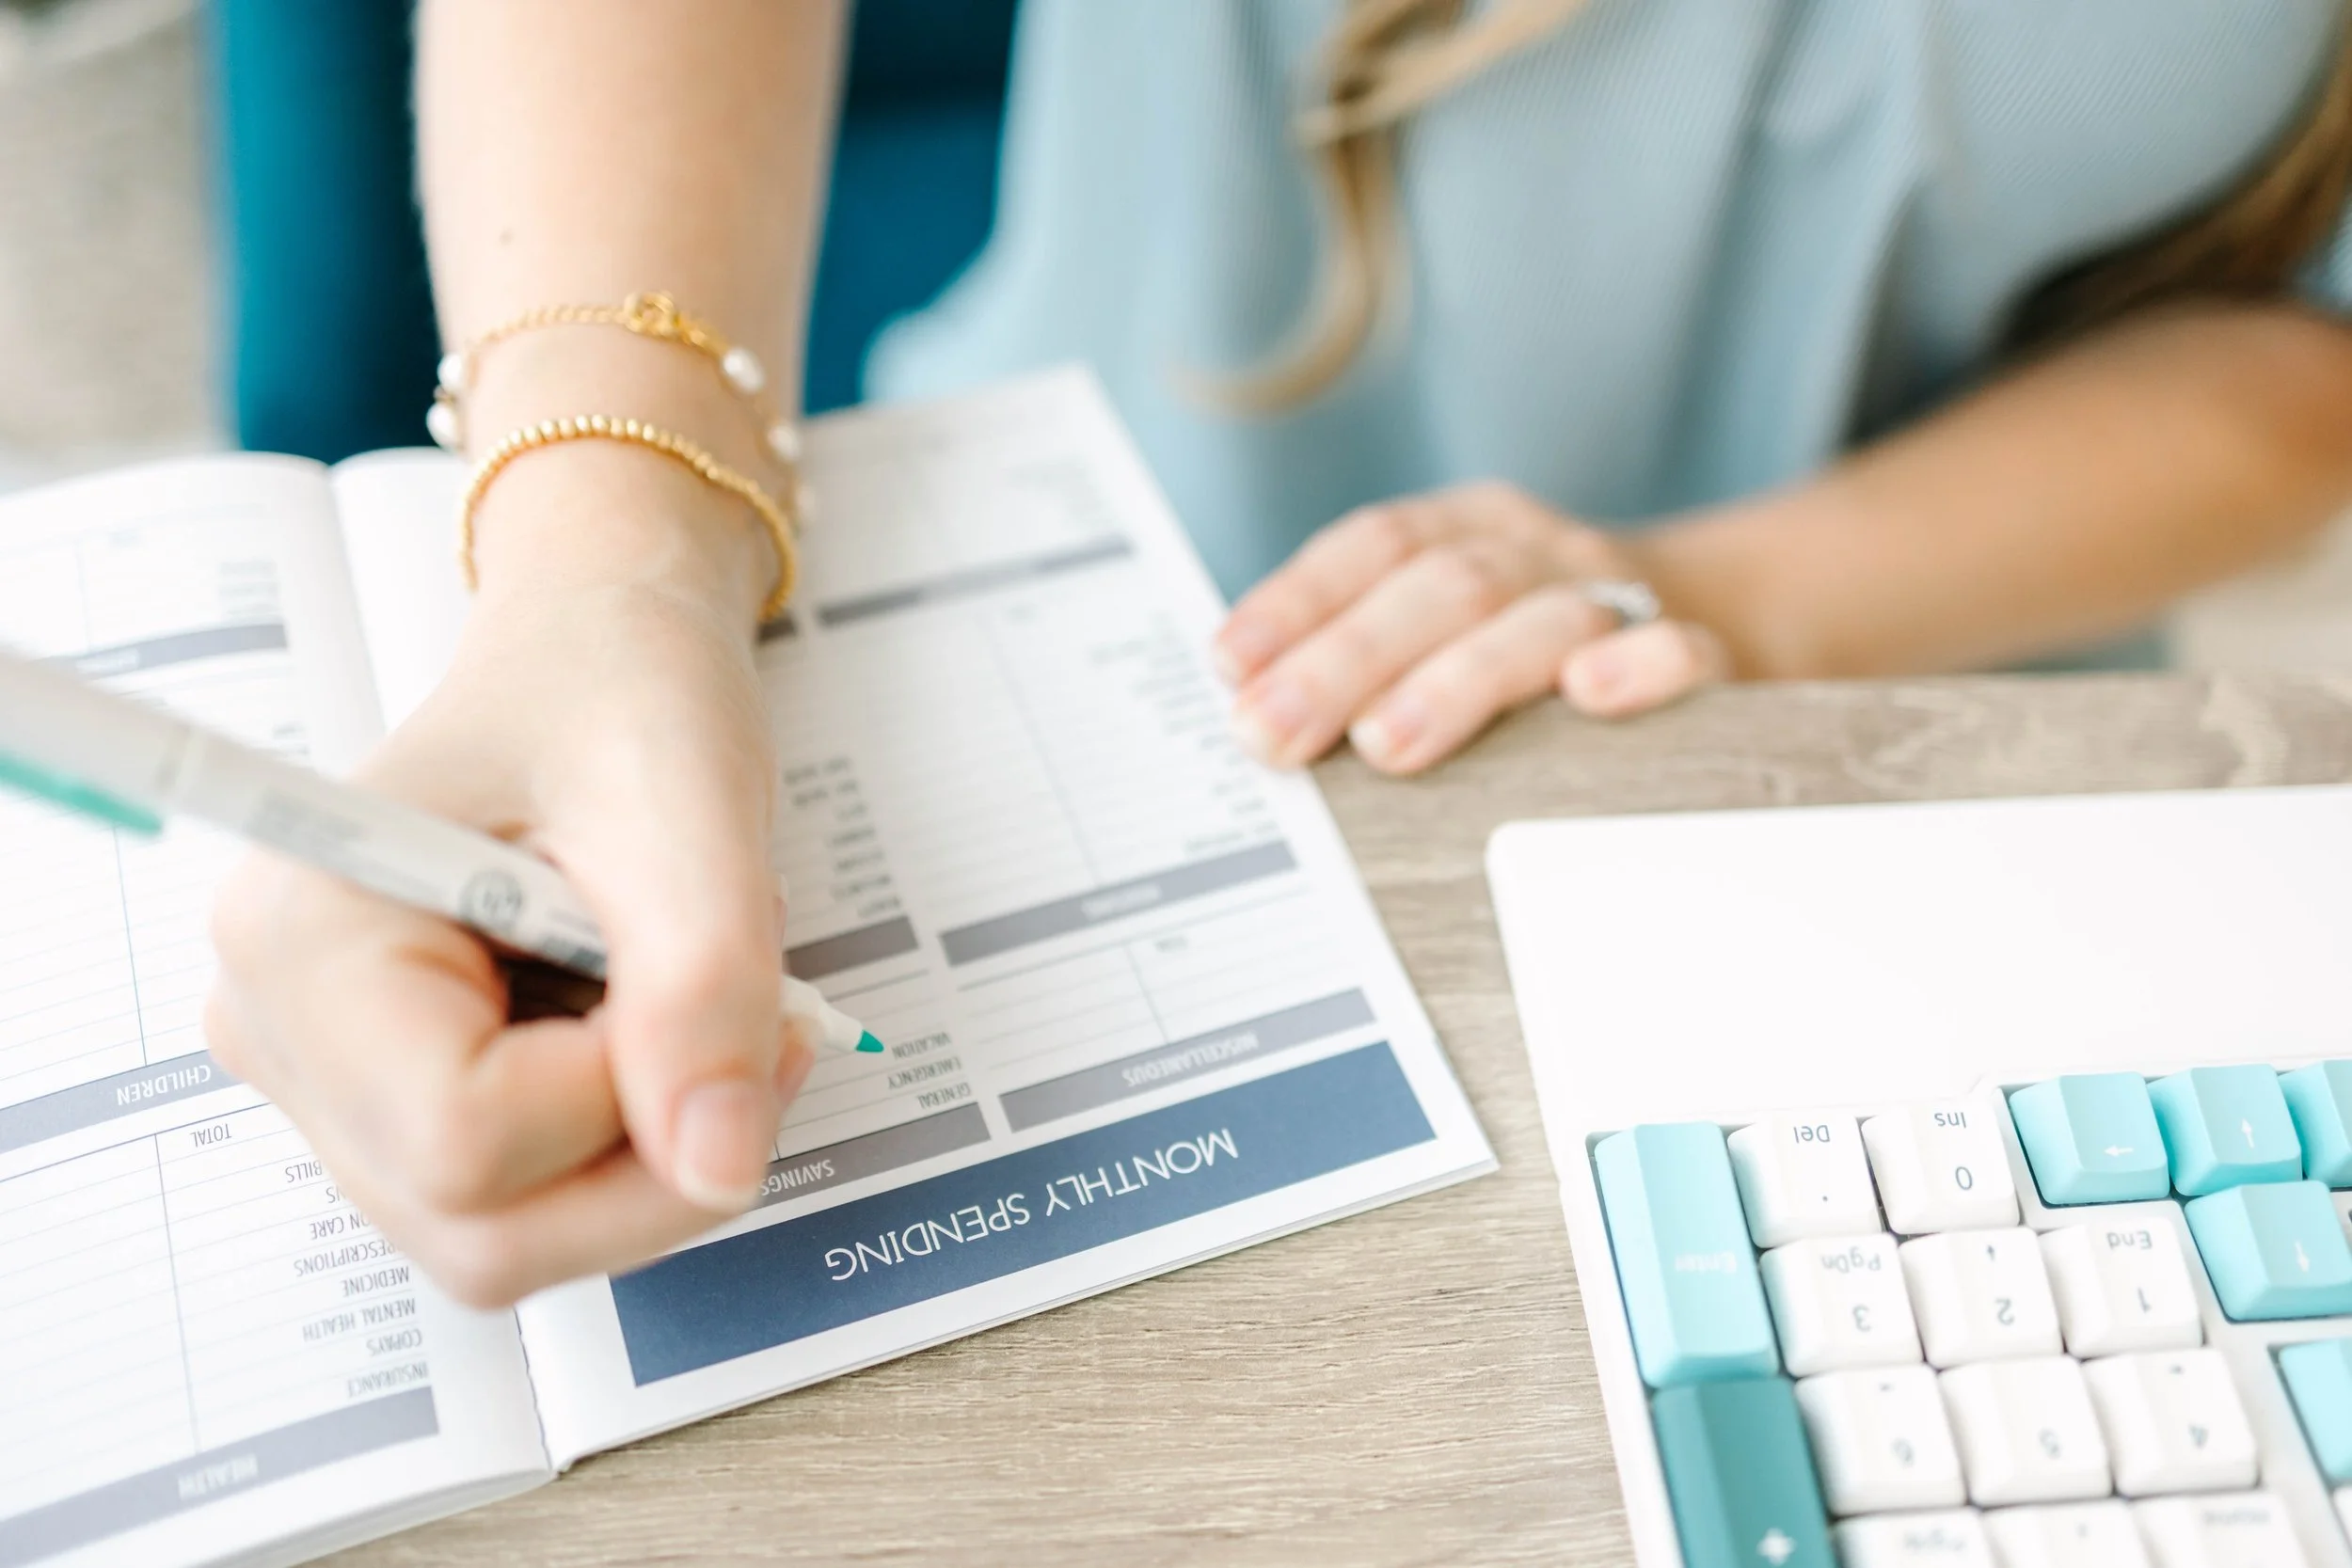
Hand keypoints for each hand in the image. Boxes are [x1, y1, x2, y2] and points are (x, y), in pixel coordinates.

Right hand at [206, 464, 808, 1306]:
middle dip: (653, 1152)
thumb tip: (718, 1165)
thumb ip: (703, 991)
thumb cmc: (617, 687)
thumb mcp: (688, 812)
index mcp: (305, 932)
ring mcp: (328, 1079)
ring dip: (644, 1149)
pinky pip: (519, 1201)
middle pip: (480, 1228)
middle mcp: (280, 1025)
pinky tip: (637, 1023)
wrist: (599, 645)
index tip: (708, 982)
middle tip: (741, 1009)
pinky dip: (617, 1142)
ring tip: (678, 993)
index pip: (462, 1142)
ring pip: (505, 1239)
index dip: (625, 1098)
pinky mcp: (389, 1101)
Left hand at [1213, 483, 1728, 772]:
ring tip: (1383, 745)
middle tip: (1272, 732)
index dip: (1299, 600)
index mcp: (1472, 530)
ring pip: (1537, 617)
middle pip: (1440, 586)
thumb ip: (1367, 658)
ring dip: (1454, 680)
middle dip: (1344, 659)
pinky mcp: (1706, 654)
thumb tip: (1247, 711)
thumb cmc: (1544, 651)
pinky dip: (1639, 668)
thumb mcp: (1455, 630)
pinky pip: (1681, 650)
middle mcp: (1541, 550)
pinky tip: (1590, 693)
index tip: (1232, 664)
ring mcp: (1623, 597)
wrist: (1732, 616)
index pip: (1376, 544)